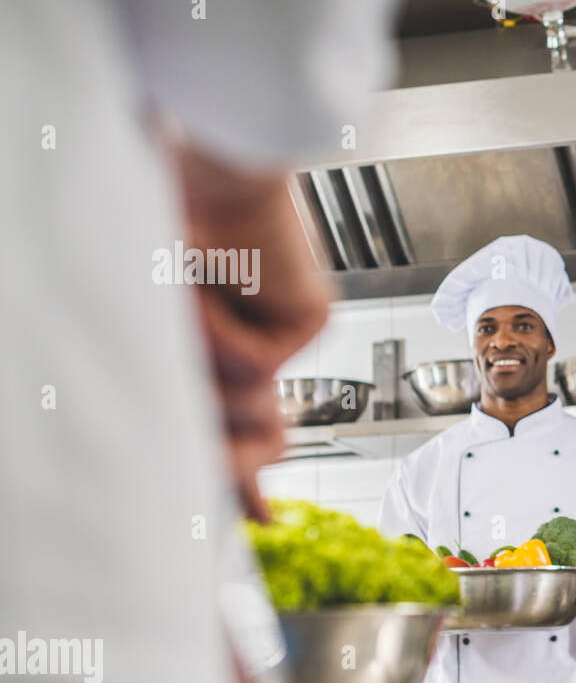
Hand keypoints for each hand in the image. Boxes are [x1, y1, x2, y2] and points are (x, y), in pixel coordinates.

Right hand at [172, 141, 334, 520]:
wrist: (188, 160)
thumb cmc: (156, 230)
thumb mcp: (158, 337)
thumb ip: (180, 399)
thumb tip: (220, 486)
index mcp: (223, 355)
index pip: (243, 435)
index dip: (241, 486)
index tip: (256, 523)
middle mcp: (260, 351)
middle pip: (258, 444)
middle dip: (225, 454)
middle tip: (208, 447)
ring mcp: (287, 336)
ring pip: (251, 411)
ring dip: (200, 371)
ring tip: (180, 311)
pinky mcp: (312, 320)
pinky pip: (257, 366)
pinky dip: (215, 332)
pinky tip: (205, 285)